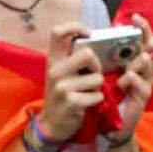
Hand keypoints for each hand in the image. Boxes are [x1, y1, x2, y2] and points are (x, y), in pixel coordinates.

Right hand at [40, 21, 103, 141]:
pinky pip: (97, 96)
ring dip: (98, 87)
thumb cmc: (63, 95)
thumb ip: (73, 58)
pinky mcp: (71, 101)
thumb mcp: (62, 73)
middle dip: (97, 65)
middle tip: (94, 75)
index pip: (58, 32)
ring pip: (97, 77)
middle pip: (87, 53)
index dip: (75, 27)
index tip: (89, 33)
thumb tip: (95, 40)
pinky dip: (98, 100)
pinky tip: (88, 104)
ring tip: (89, 92)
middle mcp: (55, 70)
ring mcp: (62, 86)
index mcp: (53, 59)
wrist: (53, 124)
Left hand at [109, 13, 152, 136]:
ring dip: (137, 61)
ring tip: (127, 65)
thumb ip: (100, 56)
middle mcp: (142, 68)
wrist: (105, 123)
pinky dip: (133, 80)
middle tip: (139, 27)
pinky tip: (124, 81)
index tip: (134, 18)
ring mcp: (145, 81)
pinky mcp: (143, 95)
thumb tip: (90, 36)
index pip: (142, 39)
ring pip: (147, 63)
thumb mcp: (101, 71)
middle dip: (148, 36)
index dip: (142, 28)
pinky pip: (142, 84)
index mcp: (132, 59)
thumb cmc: (104, 94)